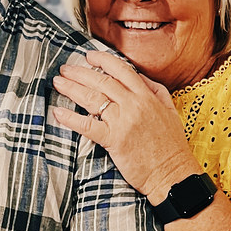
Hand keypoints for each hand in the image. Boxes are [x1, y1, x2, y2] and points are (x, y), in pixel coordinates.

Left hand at [52, 50, 198, 204]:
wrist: (172, 173)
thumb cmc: (171, 146)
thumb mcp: (169, 110)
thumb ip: (155, 90)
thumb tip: (138, 76)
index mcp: (147, 96)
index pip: (121, 69)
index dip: (102, 60)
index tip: (88, 56)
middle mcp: (134, 105)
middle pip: (102, 81)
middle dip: (80, 72)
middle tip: (65, 69)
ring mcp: (123, 122)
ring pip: (93, 99)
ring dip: (72, 89)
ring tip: (58, 83)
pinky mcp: (114, 140)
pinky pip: (88, 126)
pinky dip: (71, 119)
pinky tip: (58, 113)